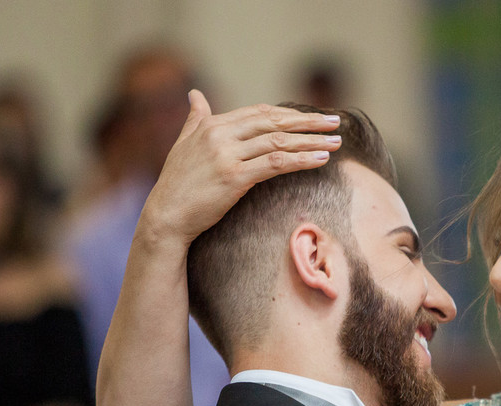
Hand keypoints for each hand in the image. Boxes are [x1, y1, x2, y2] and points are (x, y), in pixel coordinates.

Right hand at [140, 90, 342, 246]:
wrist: (165, 216)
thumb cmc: (176, 184)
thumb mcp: (183, 144)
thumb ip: (194, 119)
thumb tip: (194, 94)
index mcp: (212, 124)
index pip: (259, 113)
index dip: (289, 114)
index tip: (312, 117)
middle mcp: (220, 134)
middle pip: (274, 122)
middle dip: (308, 122)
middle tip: (335, 122)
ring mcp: (227, 155)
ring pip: (278, 142)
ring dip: (311, 141)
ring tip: (335, 143)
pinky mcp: (234, 177)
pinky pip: (275, 164)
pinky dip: (301, 160)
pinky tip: (320, 159)